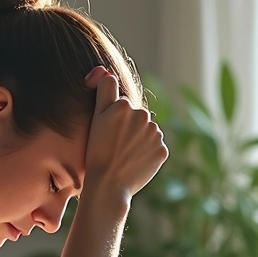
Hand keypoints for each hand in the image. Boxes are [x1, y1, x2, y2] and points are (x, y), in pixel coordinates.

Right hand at [81, 66, 167, 201]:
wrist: (108, 184)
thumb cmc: (97, 152)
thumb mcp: (96, 118)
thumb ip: (104, 90)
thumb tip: (107, 72)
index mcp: (125, 106)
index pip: (120, 105)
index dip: (112, 117)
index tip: (106, 132)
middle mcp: (144, 116)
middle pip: (135, 117)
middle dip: (127, 127)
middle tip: (113, 145)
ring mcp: (155, 134)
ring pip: (145, 132)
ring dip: (137, 140)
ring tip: (122, 155)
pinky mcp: (162, 151)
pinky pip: (154, 148)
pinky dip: (145, 154)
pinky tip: (133, 162)